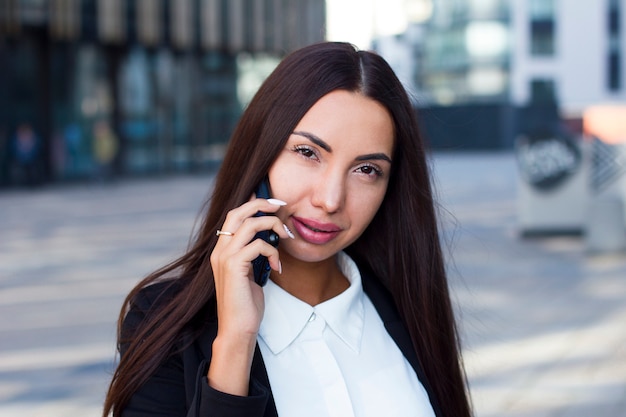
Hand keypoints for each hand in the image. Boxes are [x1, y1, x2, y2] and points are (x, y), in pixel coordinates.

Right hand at [208, 197, 291, 394]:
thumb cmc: (246, 305)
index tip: (273, 204)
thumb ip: (254, 255)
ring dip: (273, 226)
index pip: (233, 216)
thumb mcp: (250, 273)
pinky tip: (278, 267)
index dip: (253, 204)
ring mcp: (224, 258)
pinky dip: (273, 252)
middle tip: (281, 206)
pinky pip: (258, 245)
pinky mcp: (234, 267)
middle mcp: (219, 251)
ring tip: (286, 237)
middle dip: (261, 204)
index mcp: (222, 251)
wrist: (237, 329)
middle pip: (238, 212)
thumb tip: (269, 240)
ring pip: (250, 224)